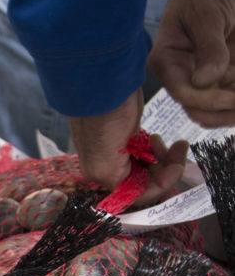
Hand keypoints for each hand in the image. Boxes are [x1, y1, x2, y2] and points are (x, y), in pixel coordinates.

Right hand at [69, 90, 186, 207]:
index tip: (176, 165)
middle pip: (143, 181)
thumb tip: (133, 195)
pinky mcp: (123, 137)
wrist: (98, 81)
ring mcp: (116, 151)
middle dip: (164, 169)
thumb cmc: (103, 116)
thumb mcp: (107, 156)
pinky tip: (155, 138)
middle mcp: (108, 167)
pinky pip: (143, 153)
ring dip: (161, 159)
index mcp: (102, 174)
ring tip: (169, 142)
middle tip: (178, 149)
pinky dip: (154, 149)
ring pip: (146, 167)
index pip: (137, 194)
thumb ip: (120, 180)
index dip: (160, 183)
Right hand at [149, 0, 234, 125]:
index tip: (234, 99)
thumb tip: (205, 82)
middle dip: (224, 113)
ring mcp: (203, 76)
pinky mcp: (223, 73)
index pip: (184, 93)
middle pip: (199, 109)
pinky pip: (233, 92)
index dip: (208, 100)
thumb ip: (208, 48)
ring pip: (219, 107)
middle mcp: (182, 75)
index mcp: (167, 62)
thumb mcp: (207, 15)